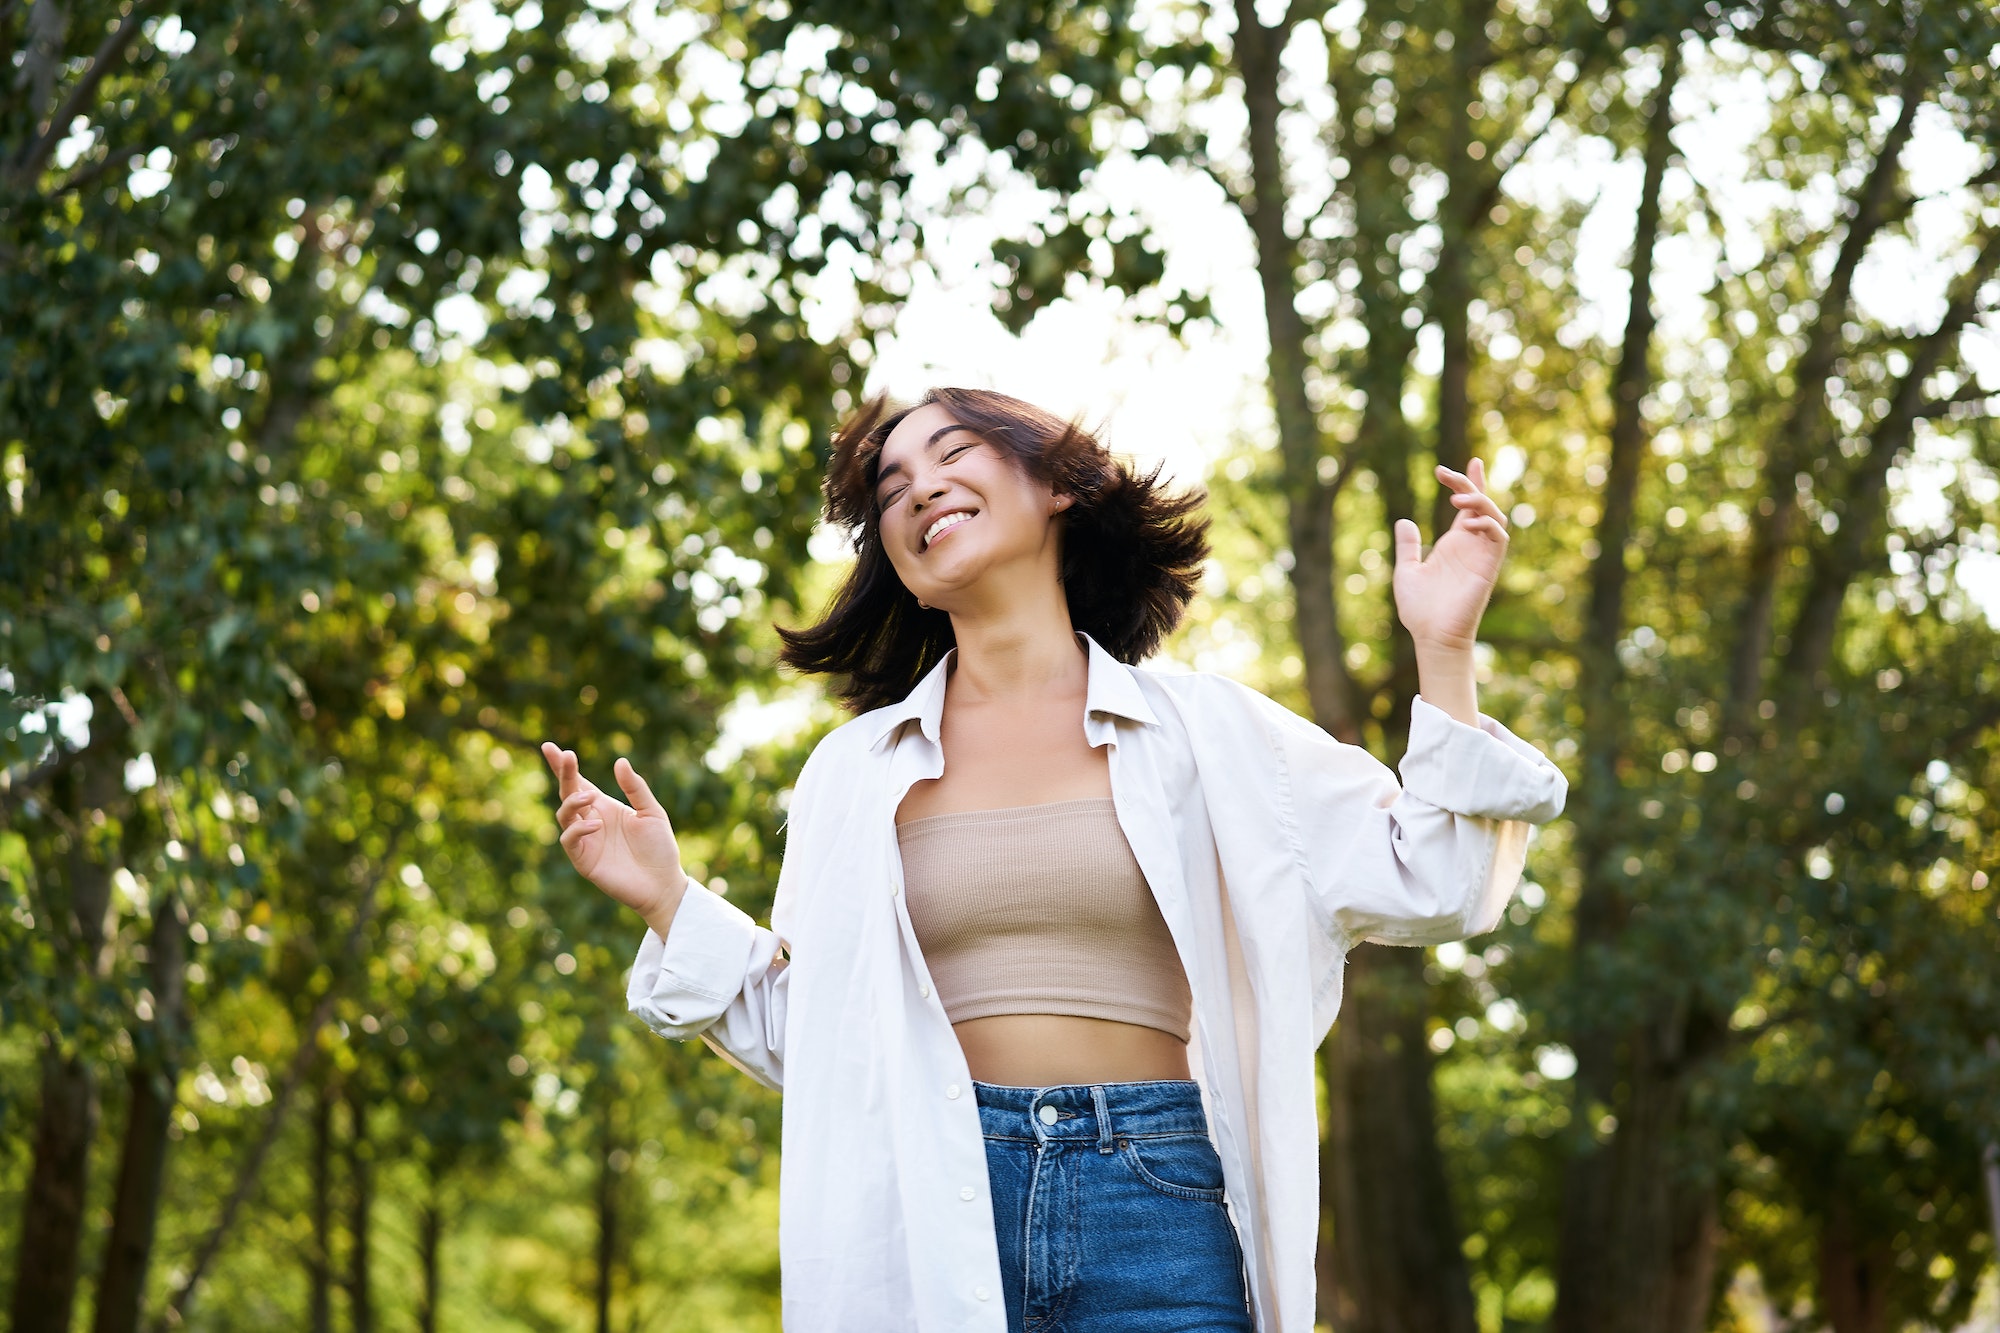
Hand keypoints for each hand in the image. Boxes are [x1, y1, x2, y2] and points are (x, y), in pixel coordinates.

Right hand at [540, 743, 687, 934]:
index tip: (549, 746)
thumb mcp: (652, 811)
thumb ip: (635, 788)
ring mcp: (586, 841)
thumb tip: (619, 761)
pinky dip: (577, 830)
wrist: (664, 883)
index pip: (579, 783)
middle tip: (566, 755)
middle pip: (568, 793)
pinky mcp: (584, 860)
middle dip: (564, 774)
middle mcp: (590, 821)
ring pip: (564, 815)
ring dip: (572, 802)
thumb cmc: (659, 847)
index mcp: (604, 807)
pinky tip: (595, 825)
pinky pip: (570, 841)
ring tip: (590, 797)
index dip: (564, 766)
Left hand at [1392, 458, 1508, 653]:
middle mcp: (1470, 546)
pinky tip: (1470, 522)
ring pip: (1495, 517)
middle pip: (1481, 504)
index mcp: (1453, 544)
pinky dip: (1489, 525)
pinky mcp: (1488, 568)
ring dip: (1480, 502)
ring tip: (1457, 499)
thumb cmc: (1419, 609)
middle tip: (1444, 474)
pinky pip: (1499, 539)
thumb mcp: (1406, 571)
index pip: (1469, 506)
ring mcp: (1481, 556)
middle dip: (1469, 483)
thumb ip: (1408, 547)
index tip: (1471, 460)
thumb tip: (1404, 521)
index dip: (1471, 482)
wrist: (1431, 636)